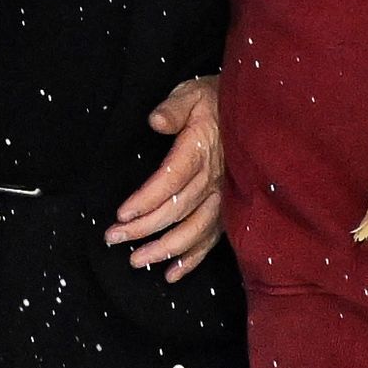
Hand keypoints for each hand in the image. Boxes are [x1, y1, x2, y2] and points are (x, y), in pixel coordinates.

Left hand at [103, 73, 226, 271]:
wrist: (254, 113)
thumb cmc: (215, 102)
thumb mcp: (192, 93)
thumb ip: (174, 109)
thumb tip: (155, 121)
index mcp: (201, 150)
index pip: (171, 179)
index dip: (147, 199)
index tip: (122, 214)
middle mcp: (214, 179)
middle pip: (176, 210)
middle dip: (144, 228)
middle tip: (114, 239)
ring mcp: (223, 197)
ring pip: (194, 231)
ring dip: (165, 249)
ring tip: (137, 260)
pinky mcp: (228, 209)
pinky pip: (211, 239)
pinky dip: (192, 259)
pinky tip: (172, 273)